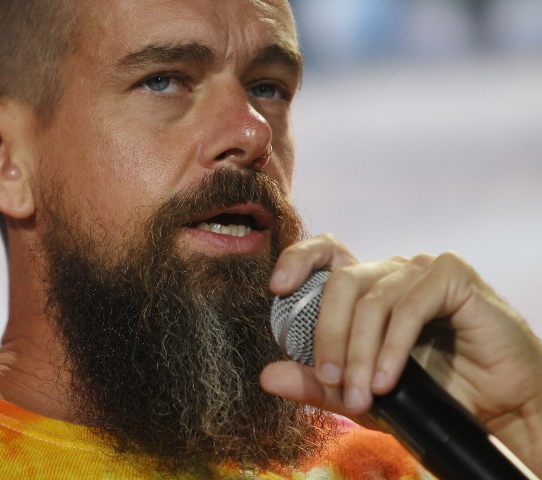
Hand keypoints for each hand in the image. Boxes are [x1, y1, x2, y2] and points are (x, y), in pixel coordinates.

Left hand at [260, 233, 541, 473]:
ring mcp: (422, 270)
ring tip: (361, 395)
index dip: (299, 259)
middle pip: (342, 281)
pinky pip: (409, 306)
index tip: (277, 288)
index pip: (327, 254)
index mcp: (368, 288)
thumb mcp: (361, 394)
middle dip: (329, 335)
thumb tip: (266, 375)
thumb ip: (316, 384)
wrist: (498, 409)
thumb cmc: (429, 395)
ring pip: (373, 298)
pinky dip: (393, 346)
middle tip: (331, 381)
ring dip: (360, 351)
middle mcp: (392, 271)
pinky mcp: (453, 277)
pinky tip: (386, 379)